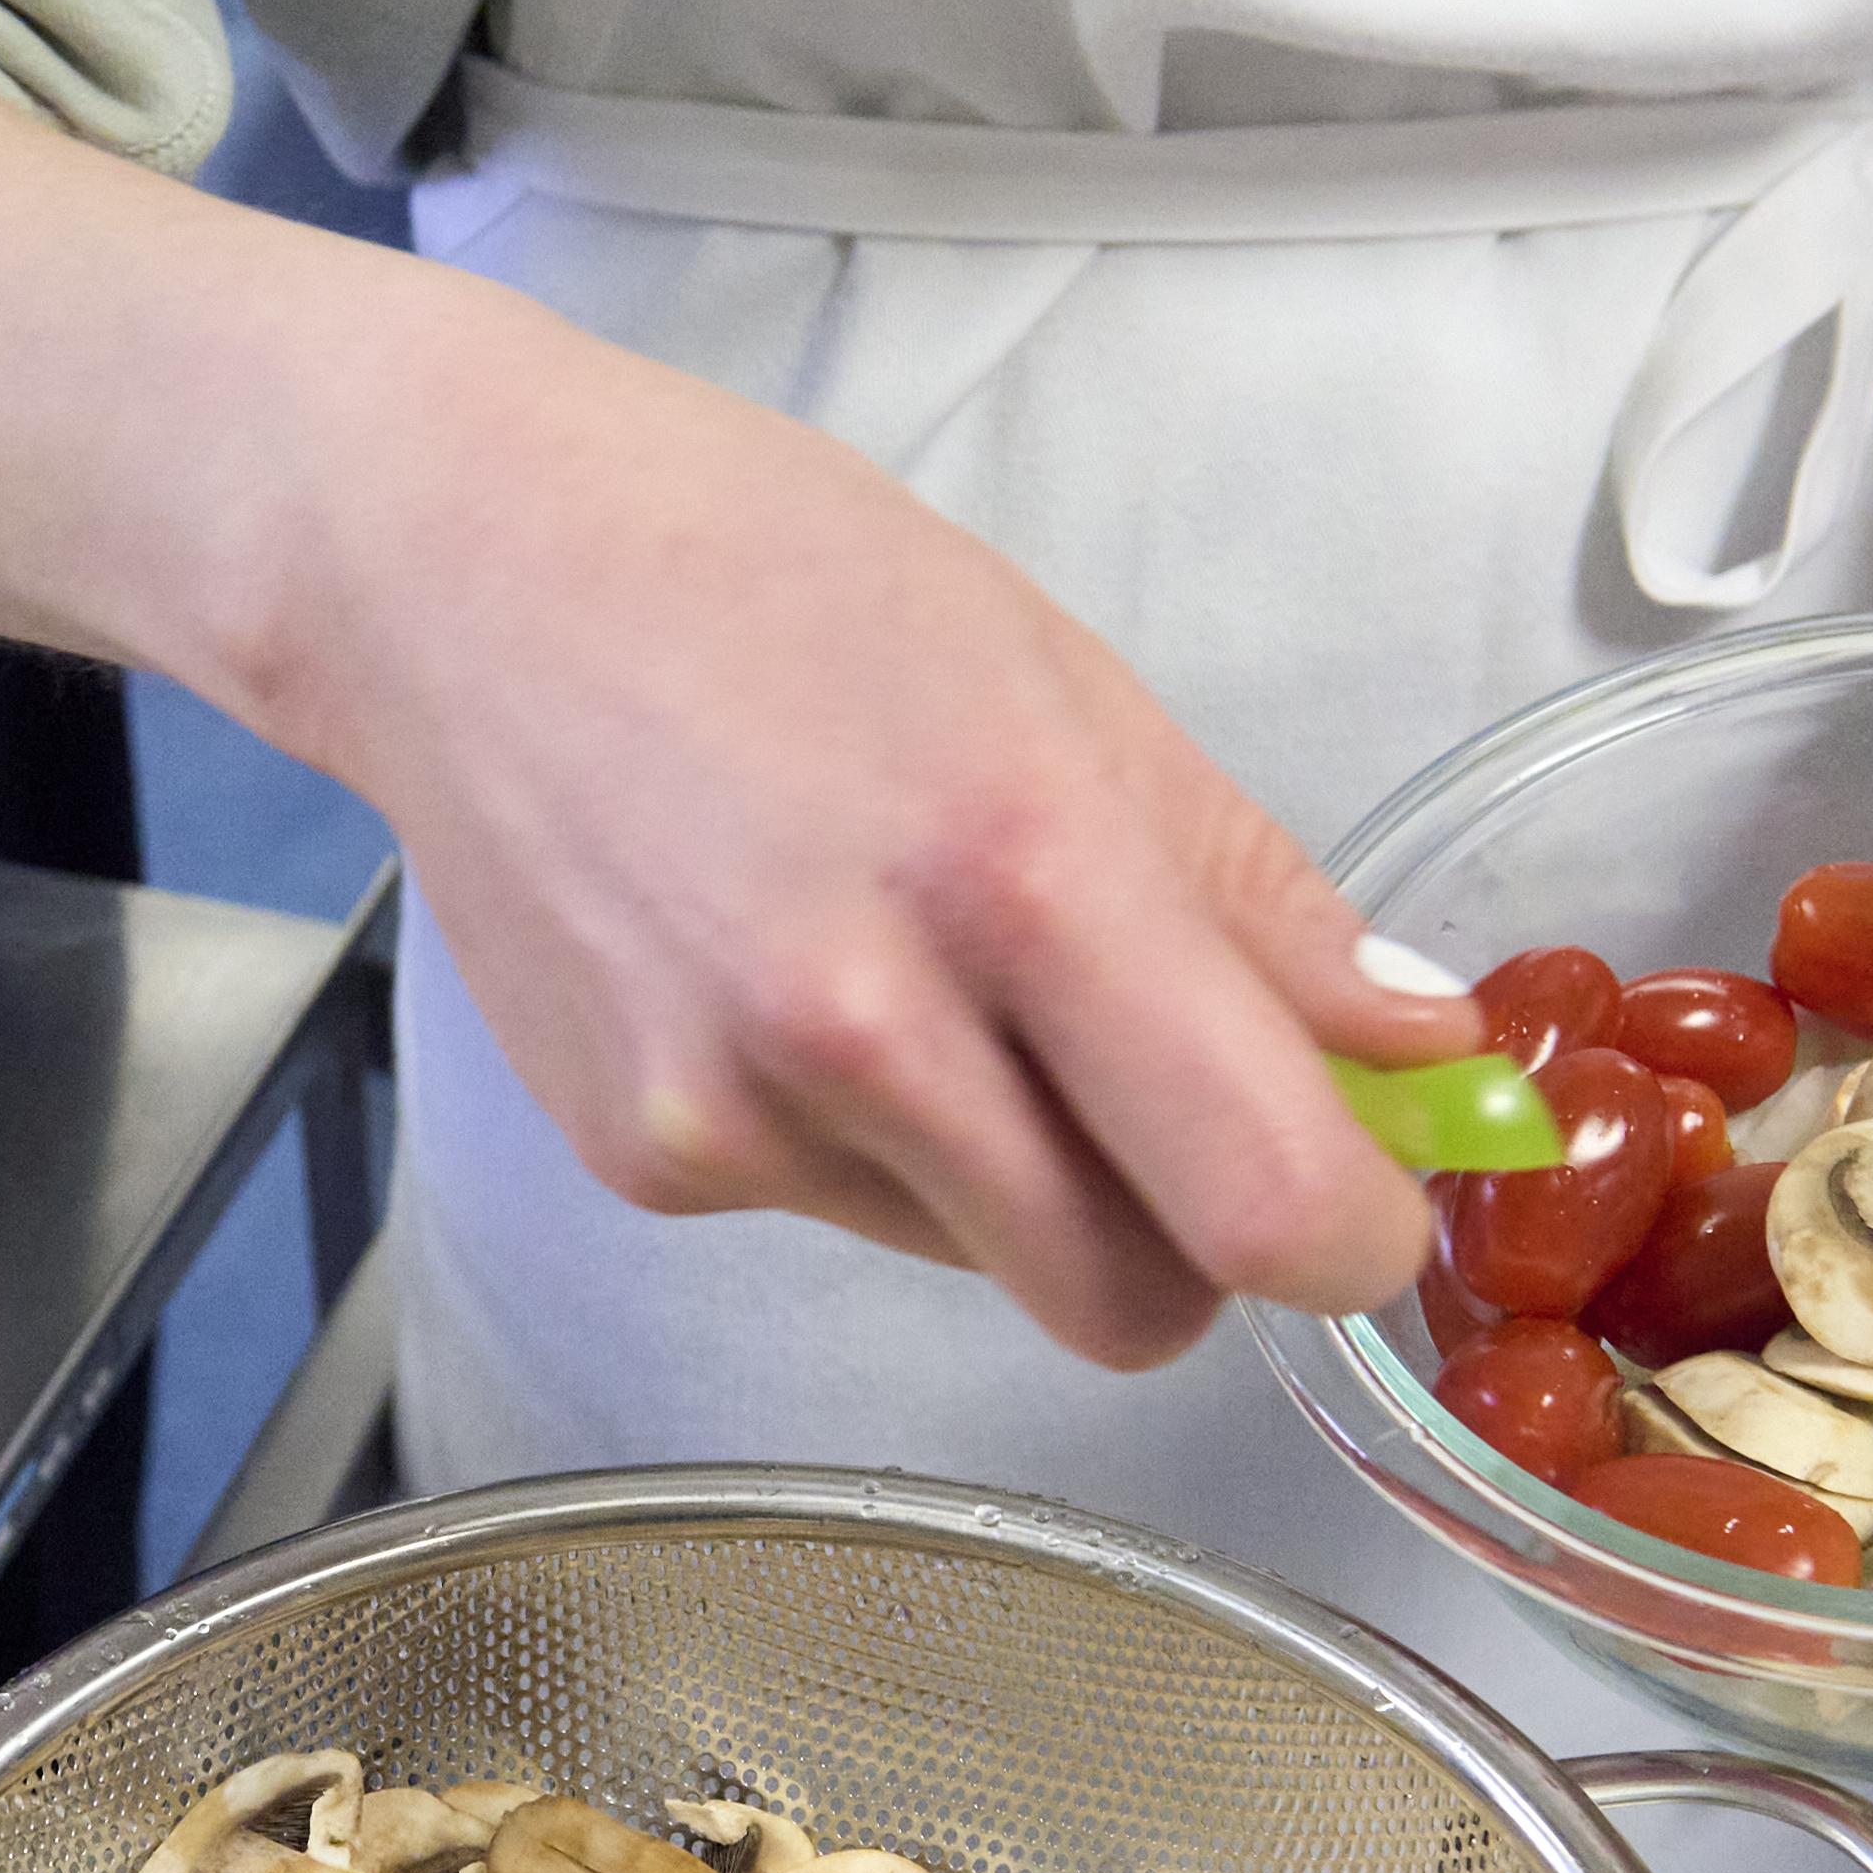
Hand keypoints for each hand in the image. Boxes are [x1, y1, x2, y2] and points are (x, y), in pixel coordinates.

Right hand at [280, 301, 1455, 1370]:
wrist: (453, 567)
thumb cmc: (765, 575)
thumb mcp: (1060, 683)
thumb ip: (1253, 898)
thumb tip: (1419, 1050)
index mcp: (1019, 872)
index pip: (1260, 1199)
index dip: (1350, 1238)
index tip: (1364, 1202)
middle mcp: (865, 1023)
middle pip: (1132, 1305)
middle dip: (1187, 1243)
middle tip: (1166, 1113)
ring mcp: (735, 1110)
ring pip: (990, 1266)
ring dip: (1018, 1178)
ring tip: (922, 977)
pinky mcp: (643, 1158)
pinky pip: (849, 1220)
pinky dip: (871, 1144)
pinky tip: (791, 980)